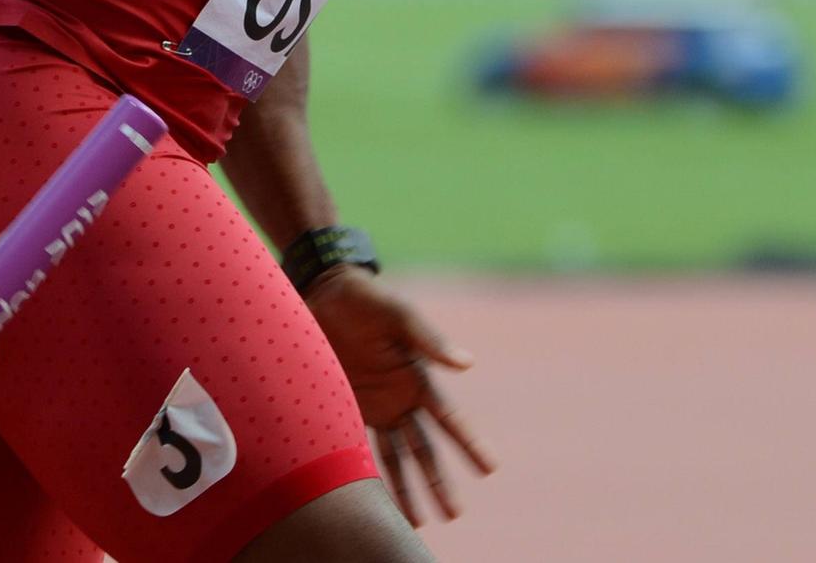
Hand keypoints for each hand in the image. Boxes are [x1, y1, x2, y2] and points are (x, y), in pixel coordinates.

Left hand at [305, 267, 493, 525]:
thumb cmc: (366, 300)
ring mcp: (376, 406)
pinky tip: (373, 497)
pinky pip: (360, 447)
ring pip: (397, 458)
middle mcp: (401, 399)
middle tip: (454, 514)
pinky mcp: (349, 407)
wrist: (324, 294)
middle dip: (439, 482)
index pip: (449, 420)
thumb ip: (430, 340)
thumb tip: (467, 363)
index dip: (470, 444)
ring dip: (407, 488)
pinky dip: (367, 472)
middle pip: (425, 450)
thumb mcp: (399, 315)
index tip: (491, 469)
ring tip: (419, 521)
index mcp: (419, 378)